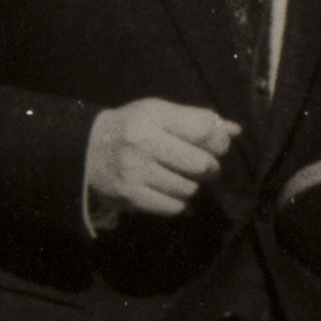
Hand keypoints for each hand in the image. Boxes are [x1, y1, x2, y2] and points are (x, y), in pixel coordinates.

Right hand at [85, 98, 240, 223]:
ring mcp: (135, 171)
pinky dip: (178, 202)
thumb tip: (235, 130)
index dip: (220, 142)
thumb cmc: (132, 128)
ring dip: (191, 186)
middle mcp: (143, 143)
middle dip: (210, 168)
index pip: (204, 130)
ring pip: (189, 189)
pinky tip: (168, 191)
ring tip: (178, 177)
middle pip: (201, 164)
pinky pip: (174, 207)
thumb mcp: (159, 113)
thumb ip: (197, 120)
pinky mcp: (130, 196)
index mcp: (153, 116)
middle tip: (203, 167)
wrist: (86, 150)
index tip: (217, 146)